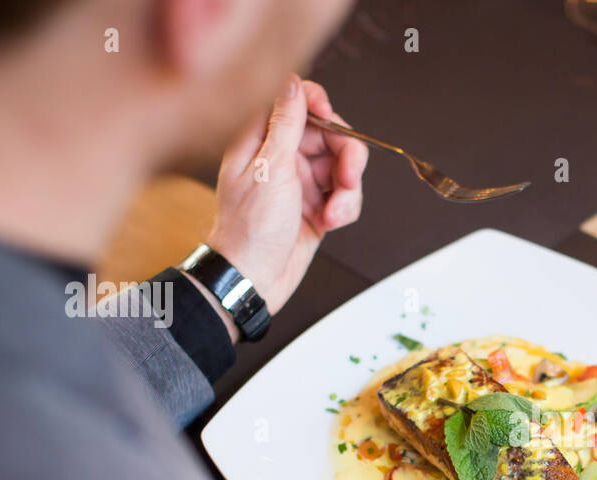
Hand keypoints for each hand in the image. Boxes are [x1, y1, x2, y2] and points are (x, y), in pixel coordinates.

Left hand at [205, 73, 367, 328]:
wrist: (253, 279)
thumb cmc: (249, 230)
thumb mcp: (270, 170)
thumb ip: (285, 124)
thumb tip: (292, 83)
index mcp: (262, 141)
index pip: (295, 103)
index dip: (318, 104)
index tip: (330, 118)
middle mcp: (283, 158)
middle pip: (330, 136)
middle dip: (345, 158)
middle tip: (346, 179)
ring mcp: (301, 183)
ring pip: (343, 169)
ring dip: (346, 192)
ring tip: (334, 213)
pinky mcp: (316, 207)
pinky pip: (344, 196)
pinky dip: (344, 209)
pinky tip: (330, 223)